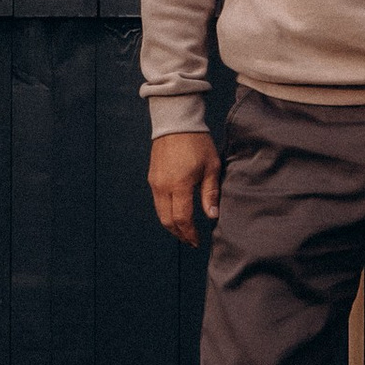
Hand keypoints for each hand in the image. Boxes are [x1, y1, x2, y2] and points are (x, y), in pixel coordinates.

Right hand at [149, 131, 221, 245]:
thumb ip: (210, 193)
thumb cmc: (197, 142)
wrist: (176, 122)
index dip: (190, 233)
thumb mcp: (211, 166)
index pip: (182, 219)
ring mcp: (155, 183)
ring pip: (160, 213)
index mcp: (179, 185)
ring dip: (172, 225)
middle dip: (179, 234)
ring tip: (185, 231)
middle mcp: (163, 186)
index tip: (197, 241)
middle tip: (191, 241)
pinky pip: (157, 202)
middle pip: (167, 220)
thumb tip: (212, 216)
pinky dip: (166, 213)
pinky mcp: (152, 178)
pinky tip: (177, 213)